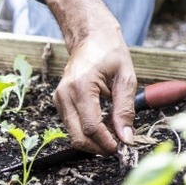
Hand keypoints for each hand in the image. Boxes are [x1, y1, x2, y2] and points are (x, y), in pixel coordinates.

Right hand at [35, 0, 138, 153]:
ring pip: (73, 134)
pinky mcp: (59, 101)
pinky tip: (103, 127)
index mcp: (81, 87)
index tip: (122, 148)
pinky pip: (72, 125)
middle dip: (98, 148)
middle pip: (78, 136)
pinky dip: (87, 132)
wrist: (90, 36)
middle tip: (119, 147)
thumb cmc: (110, 52)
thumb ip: (125, 110)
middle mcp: (64, 94)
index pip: (91, 126)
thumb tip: (126, 138)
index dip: (106, 142)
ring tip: (114, 136)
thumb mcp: (125, 78)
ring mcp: (59, 98)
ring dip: (93, 141)